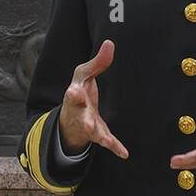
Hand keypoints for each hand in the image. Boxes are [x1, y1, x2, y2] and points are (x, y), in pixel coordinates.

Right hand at [57, 39, 128, 158]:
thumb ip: (98, 62)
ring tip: (103, 139)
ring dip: (98, 135)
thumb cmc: (80, 91)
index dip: (74, 94)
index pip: (73, 93)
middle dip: (83, 118)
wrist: (71, 117)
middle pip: (80, 115)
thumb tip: (110, 42)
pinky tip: (124, 153)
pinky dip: (115, 148)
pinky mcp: (98, 135)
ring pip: (92, 131)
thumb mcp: (84, 74)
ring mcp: (88, 125)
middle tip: (87, 123)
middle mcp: (79, 111)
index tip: (73, 91)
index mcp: (75, 94)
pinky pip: (107, 142)